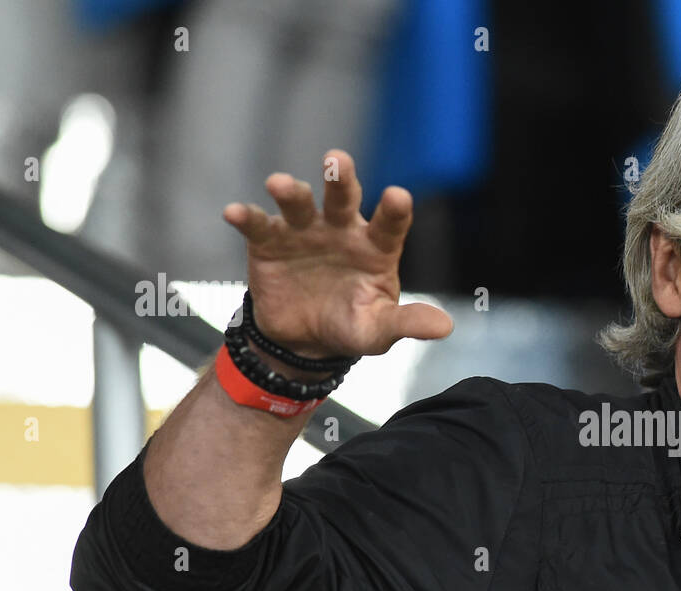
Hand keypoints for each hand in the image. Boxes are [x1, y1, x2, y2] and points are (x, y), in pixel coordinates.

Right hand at [222, 149, 451, 358]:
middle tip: (336, 160)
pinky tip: (234, 212)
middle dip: (340, 178)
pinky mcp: (269, 241)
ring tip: (280, 184)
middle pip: (342, 198)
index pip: (389, 223)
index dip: (393, 210)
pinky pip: (257, 225)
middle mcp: (341, 230)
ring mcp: (304, 231)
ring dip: (290, 191)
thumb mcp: (379, 330)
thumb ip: (407, 322)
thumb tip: (445, 327)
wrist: (304, 340)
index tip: (397, 196)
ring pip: (299, 204)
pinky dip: (246, 217)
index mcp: (375, 246)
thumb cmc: (351, 325)